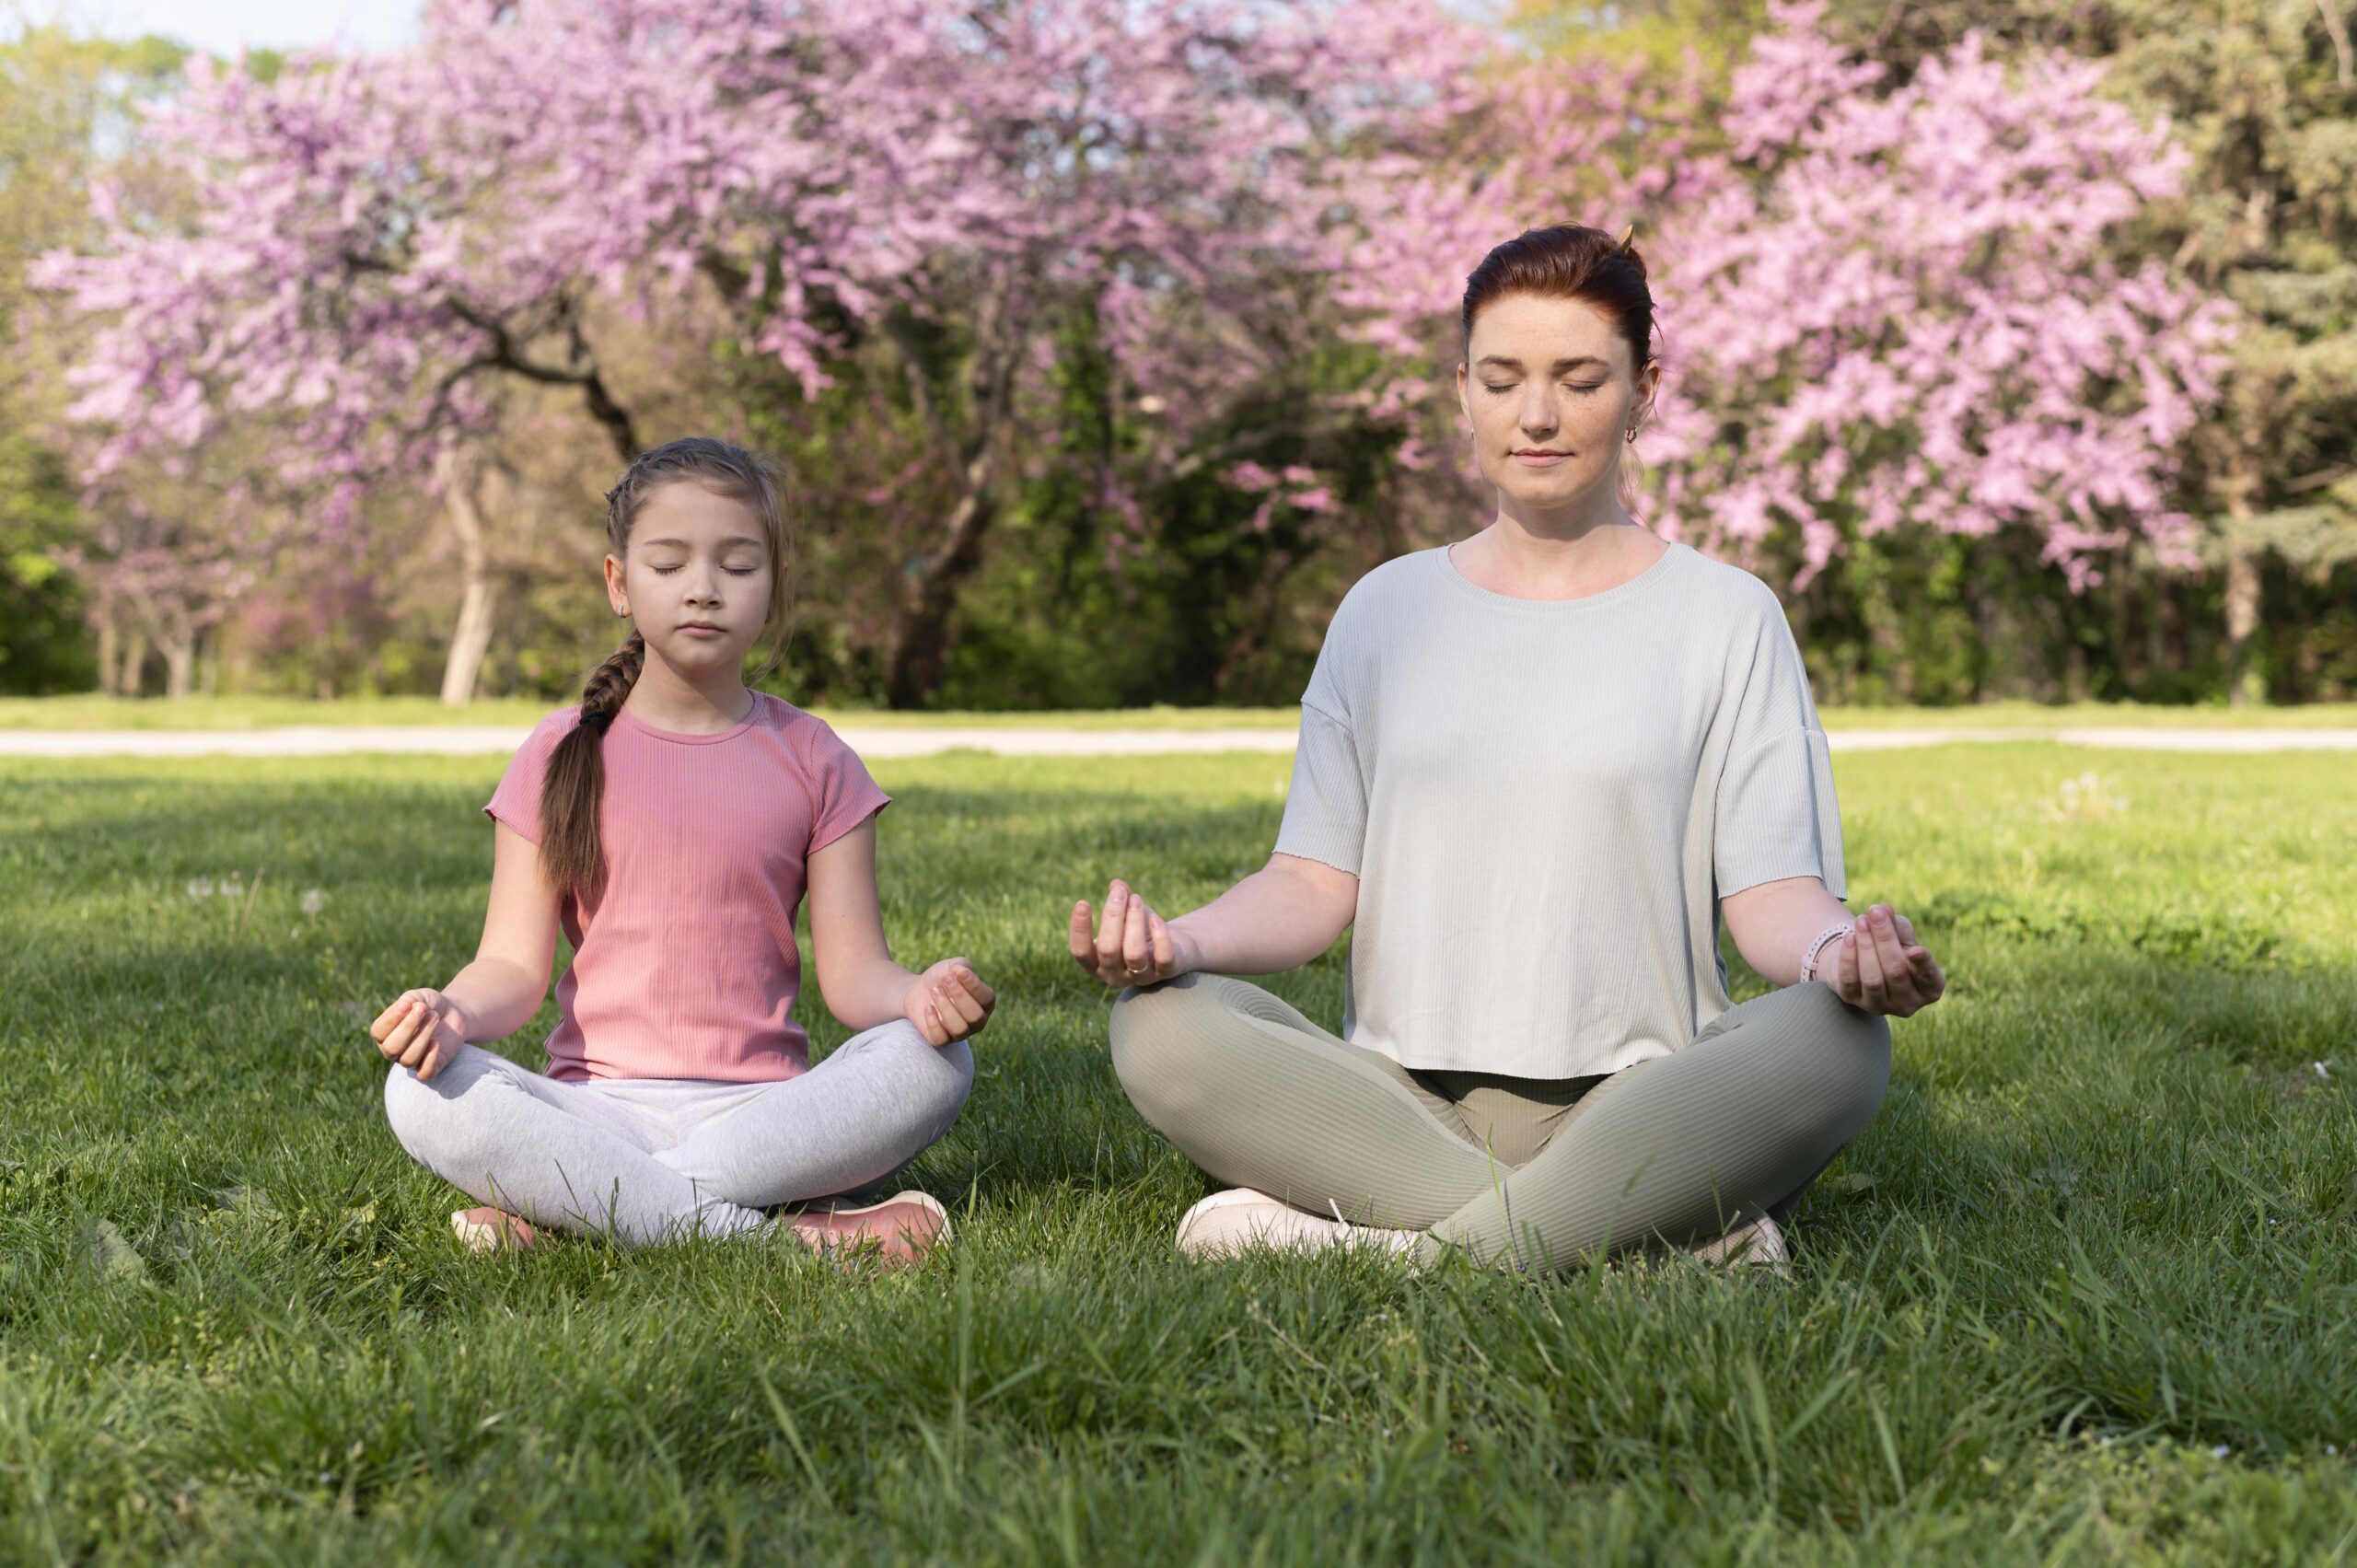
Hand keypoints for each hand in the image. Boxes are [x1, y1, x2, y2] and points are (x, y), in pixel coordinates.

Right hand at [369, 988, 464, 1081]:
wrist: (454, 1014)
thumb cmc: (430, 1006)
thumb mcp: (420, 997)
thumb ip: (409, 1000)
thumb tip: (405, 1005)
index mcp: (384, 1034)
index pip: (378, 1032)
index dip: (391, 1018)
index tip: (408, 1004)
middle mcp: (394, 1051)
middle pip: (392, 1048)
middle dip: (408, 1026)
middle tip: (423, 1009)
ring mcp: (411, 1061)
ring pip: (408, 1059)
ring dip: (423, 1036)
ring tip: (434, 1017)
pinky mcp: (431, 1068)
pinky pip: (424, 1073)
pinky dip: (430, 1059)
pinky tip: (436, 1042)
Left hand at [904, 959, 994, 1045]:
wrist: (918, 990)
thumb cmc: (941, 978)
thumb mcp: (952, 966)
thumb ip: (961, 966)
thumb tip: (961, 971)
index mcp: (985, 1003)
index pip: (987, 999)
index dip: (975, 986)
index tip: (959, 971)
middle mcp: (976, 1021)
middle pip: (975, 1016)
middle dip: (960, 996)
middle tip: (946, 979)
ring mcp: (960, 1033)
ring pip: (959, 1028)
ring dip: (946, 1007)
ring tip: (935, 990)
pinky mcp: (941, 1040)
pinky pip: (941, 1039)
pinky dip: (933, 1023)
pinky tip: (928, 1008)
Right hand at [1068, 879, 1186, 987]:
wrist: (1174, 947)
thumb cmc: (1139, 929)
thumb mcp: (1126, 914)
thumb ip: (1119, 900)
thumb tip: (1116, 884)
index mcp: (1095, 963)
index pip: (1080, 952)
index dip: (1079, 929)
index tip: (1083, 902)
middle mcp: (1114, 975)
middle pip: (1108, 949)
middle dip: (1112, 916)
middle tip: (1119, 893)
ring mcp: (1140, 977)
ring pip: (1134, 954)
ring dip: (1134, 921)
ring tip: (1137, 899)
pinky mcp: (1165, 973)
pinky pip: (1163, 957)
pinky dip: (1160, 935)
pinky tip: (1155, 918)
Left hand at [1829, 905, 1945, 1017]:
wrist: (1863, 962)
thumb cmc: (1893, 947)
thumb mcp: (1902, 935)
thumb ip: (1897, 924)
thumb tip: (1885, 909)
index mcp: (1929, 988)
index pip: (1928, 977)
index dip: (1922, 964)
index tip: (1915, 949)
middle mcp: (1907, 1003)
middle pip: (1896, 972)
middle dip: (1885, 939)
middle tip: (1876, 912)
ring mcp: (1879, 1006)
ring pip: (1872, 979)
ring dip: (1866, 946)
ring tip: (1861, 920)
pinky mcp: (1854, 1001)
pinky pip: (1850, 980)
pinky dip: (1849, 957)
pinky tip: (1850, 936)